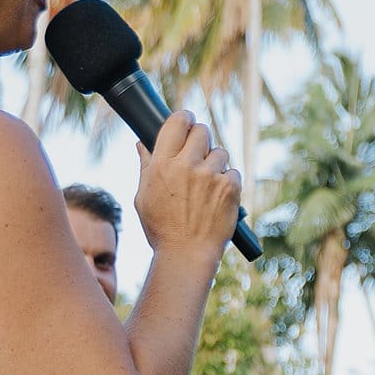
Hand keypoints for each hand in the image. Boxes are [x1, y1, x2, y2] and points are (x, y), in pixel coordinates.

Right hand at [135, 111, 241, 254]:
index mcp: (162, 165)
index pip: (177, 122)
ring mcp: (210, 175)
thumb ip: (146, 166)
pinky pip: (233, 172)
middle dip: (201, 139)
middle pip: (202, 131)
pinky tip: (217, 198)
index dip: (184, 119)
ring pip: (220, 152)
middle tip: (198, 154)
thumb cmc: (162, 228)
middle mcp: (186, 165)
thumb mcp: (144, 197)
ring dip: (215, 163)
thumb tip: (142, 144)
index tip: (187, 122)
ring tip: (206, 185)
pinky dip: (227, 182)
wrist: (186, 254)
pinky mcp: (230, 187)